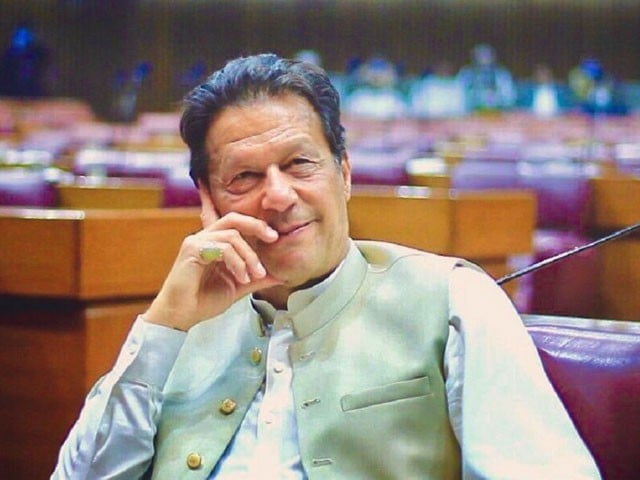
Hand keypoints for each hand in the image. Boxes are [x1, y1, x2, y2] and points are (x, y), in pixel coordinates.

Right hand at [144, 183, 280, 330]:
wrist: (180, 316)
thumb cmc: (202, 301)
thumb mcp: (237, 287)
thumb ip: (256, 279)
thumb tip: (279, 275)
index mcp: (215, 243)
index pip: (236, 224)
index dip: (256, 226)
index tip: (274, 237)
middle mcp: (204, 238)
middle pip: (233, 219)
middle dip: (256, 225)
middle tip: (273, 238)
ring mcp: (196, 242)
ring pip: (232, 236)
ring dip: (249, 256)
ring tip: (254, 276)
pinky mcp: (191, 250)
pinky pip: (223, 248)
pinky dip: (237, 262)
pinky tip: (241, 277)